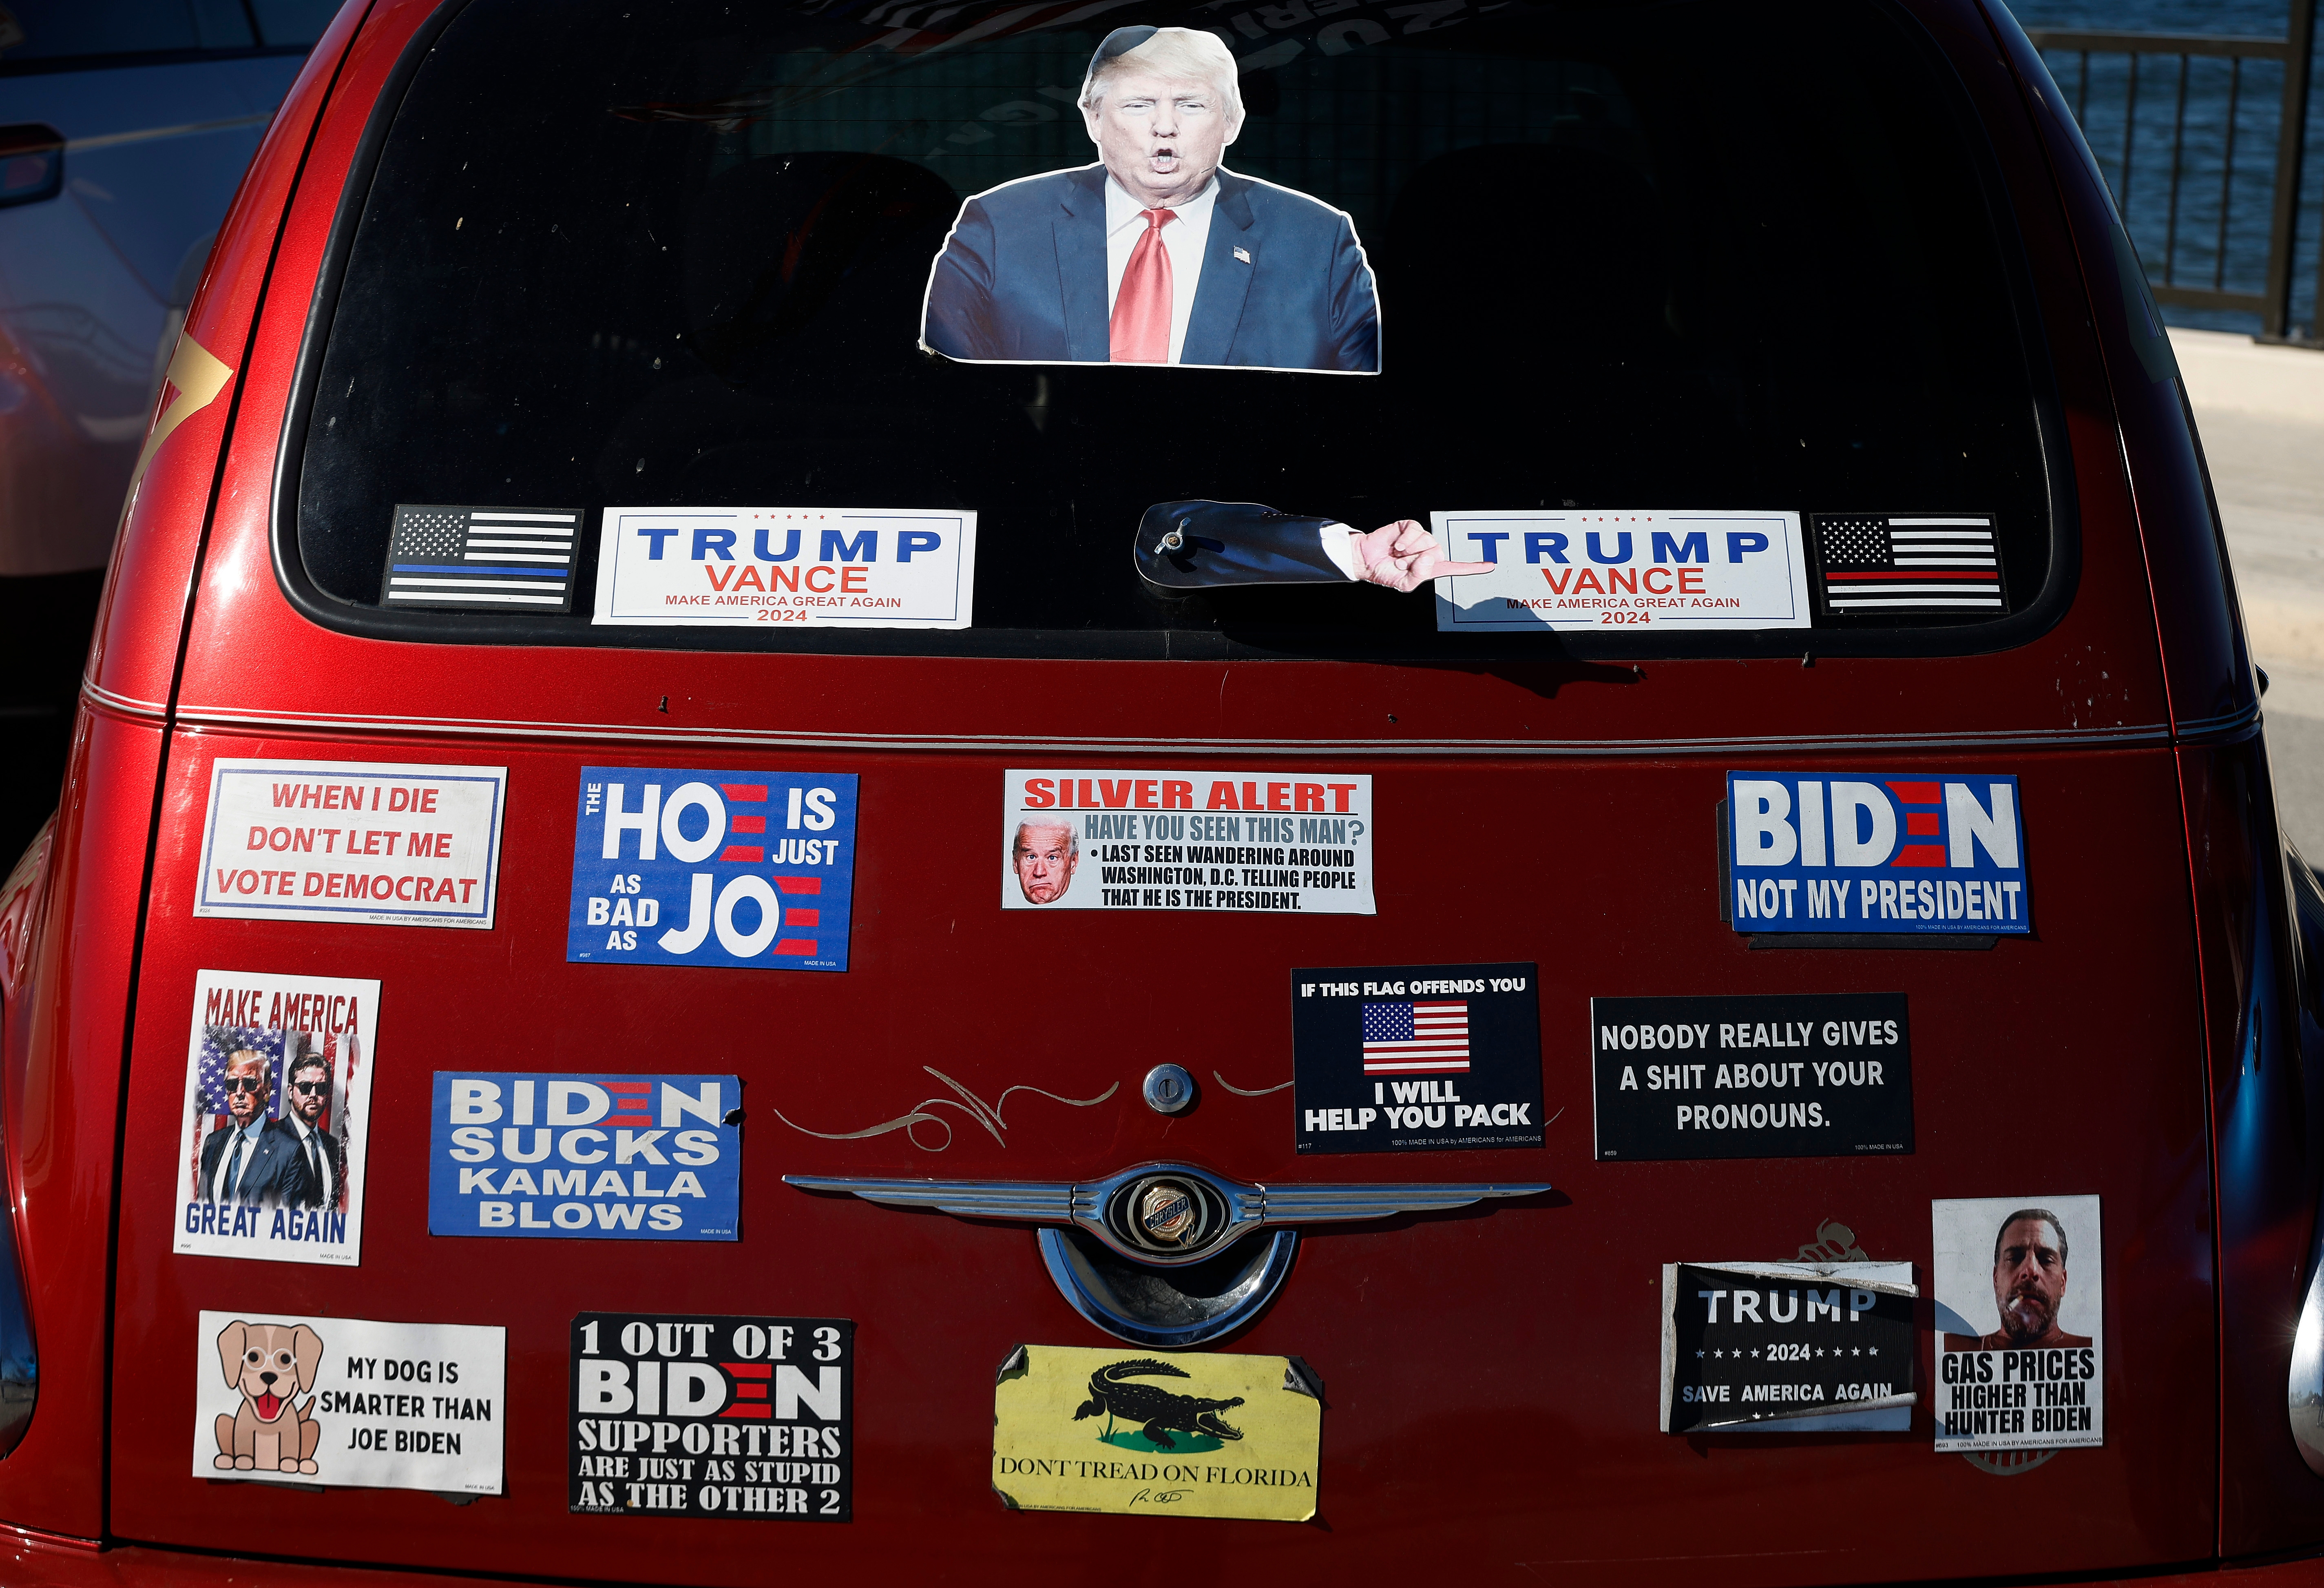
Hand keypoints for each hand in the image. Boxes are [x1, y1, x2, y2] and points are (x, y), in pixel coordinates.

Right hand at [1351, 520, 1492, 591]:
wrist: (1367, 561)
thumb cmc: (1386, 573)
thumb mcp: (1403, 584)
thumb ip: (1418, 576)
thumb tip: (1428, 557)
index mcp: (1431, 568)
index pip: (1455, 567)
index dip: (1473, 567)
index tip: (1490, 565)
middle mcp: (1429, 552)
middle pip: (1437, 554)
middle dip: (1416, 561)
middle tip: (1401, 563)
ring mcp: (1421, 538)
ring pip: (1427, 541)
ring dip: (1409, 551)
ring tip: (1398, 554)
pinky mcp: (1411, 527)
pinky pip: (1416, 531)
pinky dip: (1405, 540)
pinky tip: (1396, 545)